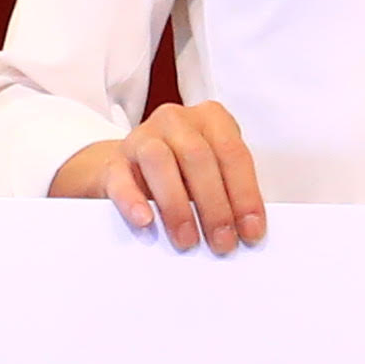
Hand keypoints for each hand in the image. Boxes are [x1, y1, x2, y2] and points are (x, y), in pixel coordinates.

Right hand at [51, 103, 267, 254]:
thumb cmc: (181, 174)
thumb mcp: (211, 174)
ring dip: (178, 205)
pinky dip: (133, 201)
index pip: (232, 154)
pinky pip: (121, 179)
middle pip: (198, 157)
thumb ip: (228, 192)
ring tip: (188, 241)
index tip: (250, 231)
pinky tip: (145, 221)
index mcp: (210, 119)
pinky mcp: (113, 162)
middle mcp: (176, 121)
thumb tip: (245, 230)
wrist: (127, 169)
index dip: (245, 195)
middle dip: (215, 205)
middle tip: (222, 243)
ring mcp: (141, 138)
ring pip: (159, 161)